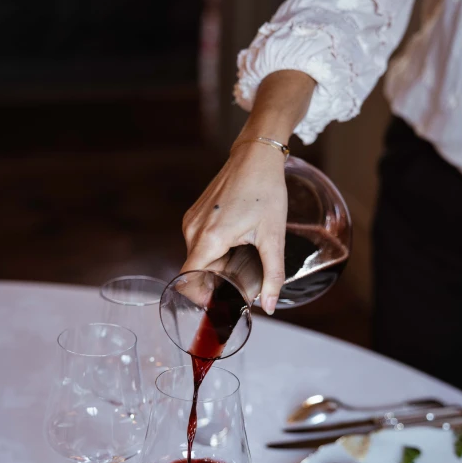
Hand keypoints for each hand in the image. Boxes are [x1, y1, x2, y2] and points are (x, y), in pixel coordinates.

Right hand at [181, 142, 287, 314]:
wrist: (256, 156)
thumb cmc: (265, 191)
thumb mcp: (273, 237)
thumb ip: (273, 276)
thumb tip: (269, 306)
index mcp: (209, 238)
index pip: (188, 280)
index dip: (200, 297)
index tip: (218, 303)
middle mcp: (193, 230)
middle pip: (195, 271)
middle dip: (215, 282)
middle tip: (242, 283)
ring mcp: (192, 221)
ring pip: (198, 257)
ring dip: (216, 266)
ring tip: (242, 258)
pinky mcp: (196, 214)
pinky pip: (199, 243)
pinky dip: (214, 251)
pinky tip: (236, 243)